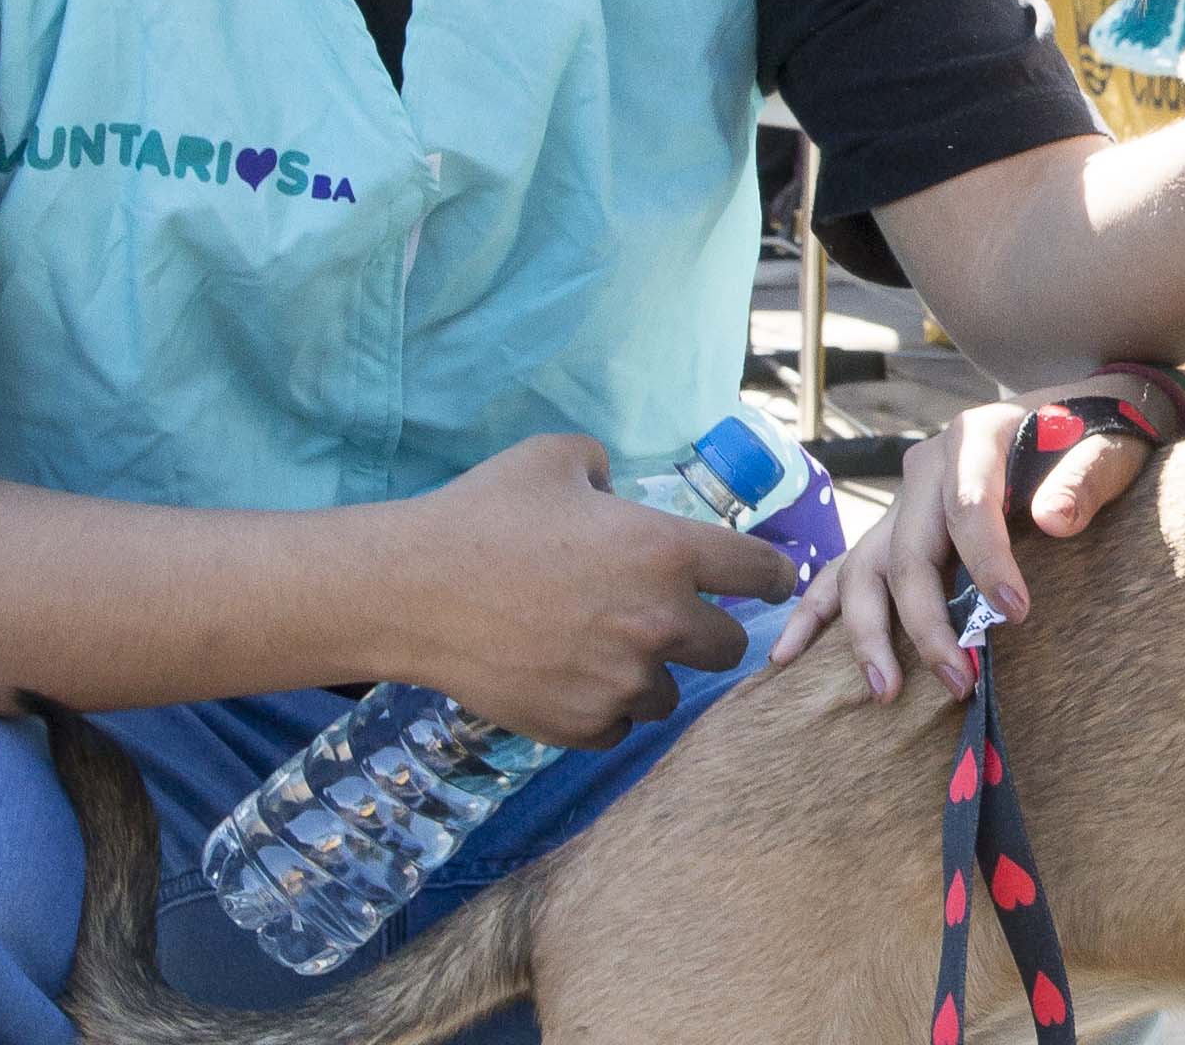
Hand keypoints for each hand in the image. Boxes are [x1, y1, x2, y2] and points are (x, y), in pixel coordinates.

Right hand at [404, 432, 796, 749]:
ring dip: (650, 675)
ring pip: (670, 695)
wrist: (413, 589)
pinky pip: (617, 727)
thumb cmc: (486, 513)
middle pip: (729, 648)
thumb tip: (616, 487)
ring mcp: (621, 681)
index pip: (763, 573)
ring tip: (604, 652)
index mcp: (669, 552)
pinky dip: (602, 709)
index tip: (767, 581)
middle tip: (671, 621)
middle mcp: (659, 622)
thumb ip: (606, 468)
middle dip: (706, 633)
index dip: (770, 575)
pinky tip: (569, 680)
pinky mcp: (581, 724)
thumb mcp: (557, 458)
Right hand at [765, 378, 1162, 703]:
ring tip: (884, 693)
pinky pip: (844, 571)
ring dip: (867, 633)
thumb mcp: (1108, 447)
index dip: (987, 564)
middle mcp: (927, 466)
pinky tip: (787, 657)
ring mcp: (903, 500)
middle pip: (909, 552)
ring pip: (864, 567)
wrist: (1076, 415)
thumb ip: (1084, 478)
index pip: (968, 507)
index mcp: (975, 437)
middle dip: (927, 624)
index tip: (1014, 617)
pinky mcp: (894, 528)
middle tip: (957, 682)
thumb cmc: (1096, 435)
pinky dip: (814, 613)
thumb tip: (1053, 518)